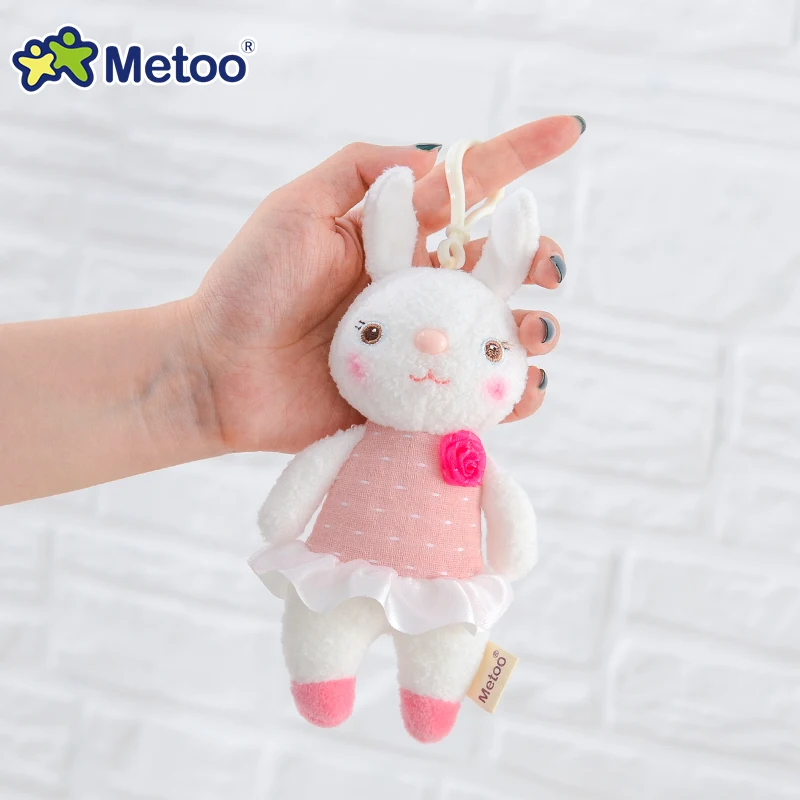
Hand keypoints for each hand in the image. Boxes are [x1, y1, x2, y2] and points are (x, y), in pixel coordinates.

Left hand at [188, 116, 582, 453]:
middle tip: (546, 269)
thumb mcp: (297, 206)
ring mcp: (420, 346)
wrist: (217, 372)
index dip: (520, 157)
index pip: (469, 190)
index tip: (569, 131)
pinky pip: (477, 398)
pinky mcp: (415, 398)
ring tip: (531, 333)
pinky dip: (512, 395)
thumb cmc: (249, 286)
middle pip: (501, 268)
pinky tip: (520, 389)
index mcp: (398, 239)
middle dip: (538, 260)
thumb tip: (437, 157)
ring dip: (533, 329)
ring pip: (500, 333)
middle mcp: (417, 289)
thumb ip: (363, 171)